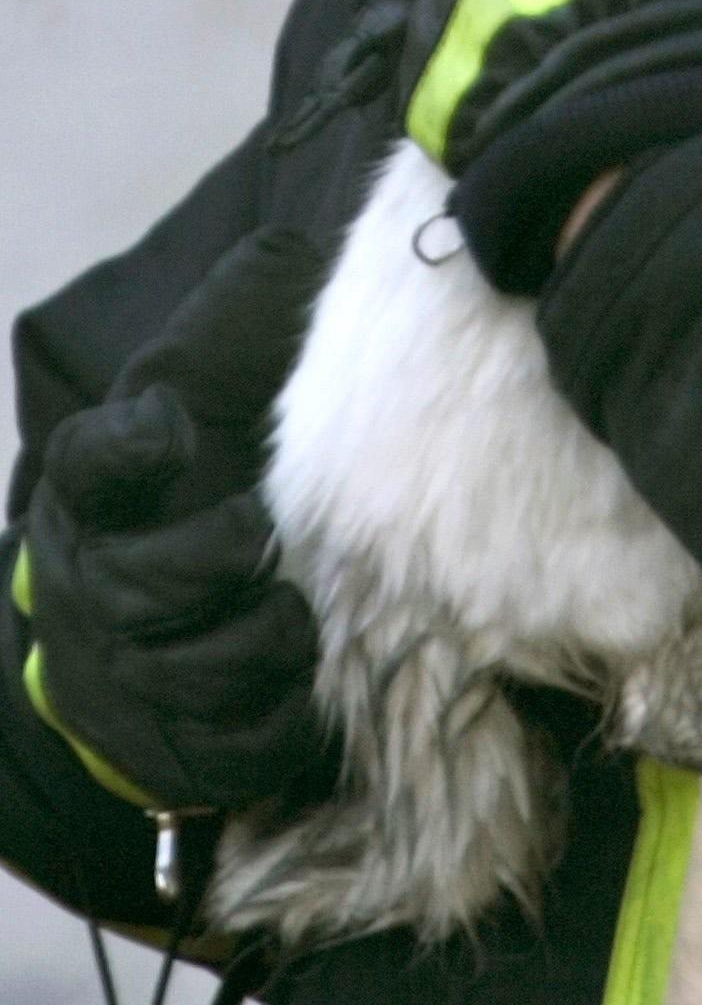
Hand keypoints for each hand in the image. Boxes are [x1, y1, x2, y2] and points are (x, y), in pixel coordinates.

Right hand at [20, 227, 333, 814]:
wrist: (165, 615)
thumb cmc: (204, 473)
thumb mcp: (214, 386)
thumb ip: (240, 321)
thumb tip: (289, 253)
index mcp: (100, 488)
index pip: (90, 461)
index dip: (125, 446)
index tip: (172, 428)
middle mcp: (97, 584)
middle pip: (134, 586)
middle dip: (201, 561)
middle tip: (257, 531)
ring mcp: (129, 674)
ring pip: (184, 676)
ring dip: (253, 643)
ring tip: (293, 611)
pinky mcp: (179, 747)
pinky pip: (229, 751)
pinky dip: (274, 724)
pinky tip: (307, 687)